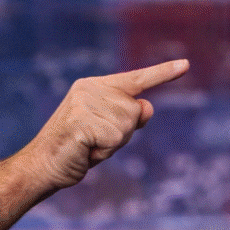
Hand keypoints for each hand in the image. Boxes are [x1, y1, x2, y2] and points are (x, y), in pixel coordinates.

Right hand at [0, 59, 188, 229]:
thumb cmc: (78, 149)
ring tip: (88, 146)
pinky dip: (103, 151)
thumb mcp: (109, 132)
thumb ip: (129, 118)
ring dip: (111, 145)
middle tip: (94, 142)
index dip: (163, 73)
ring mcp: (84, 103)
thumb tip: (148, 105)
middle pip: (135, 111)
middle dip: (122, 134)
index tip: (186, 64)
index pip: (136, 79)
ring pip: (127, 126)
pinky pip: (114, 139)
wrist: (42, 165)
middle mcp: (90, 88)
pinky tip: (84, 150)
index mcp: (95, 86)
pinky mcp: (81, 120)